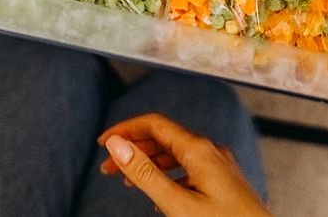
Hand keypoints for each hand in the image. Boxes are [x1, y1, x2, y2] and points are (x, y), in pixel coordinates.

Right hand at [99, 113, 269, 216]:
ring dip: (149, 165)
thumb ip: (146, 174)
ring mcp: (220, 166)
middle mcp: (212, 151)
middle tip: (107, 168)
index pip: (154, 124)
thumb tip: (117, 145)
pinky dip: (168, 177)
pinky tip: (159, 196)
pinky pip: (190, 171)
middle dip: (134, 150)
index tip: (102, 143)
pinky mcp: (225, 183)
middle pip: (164, 139)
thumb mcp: (177, 204)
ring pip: (177, 156)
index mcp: (199, 150)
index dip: (125, 130)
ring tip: (128, 182)